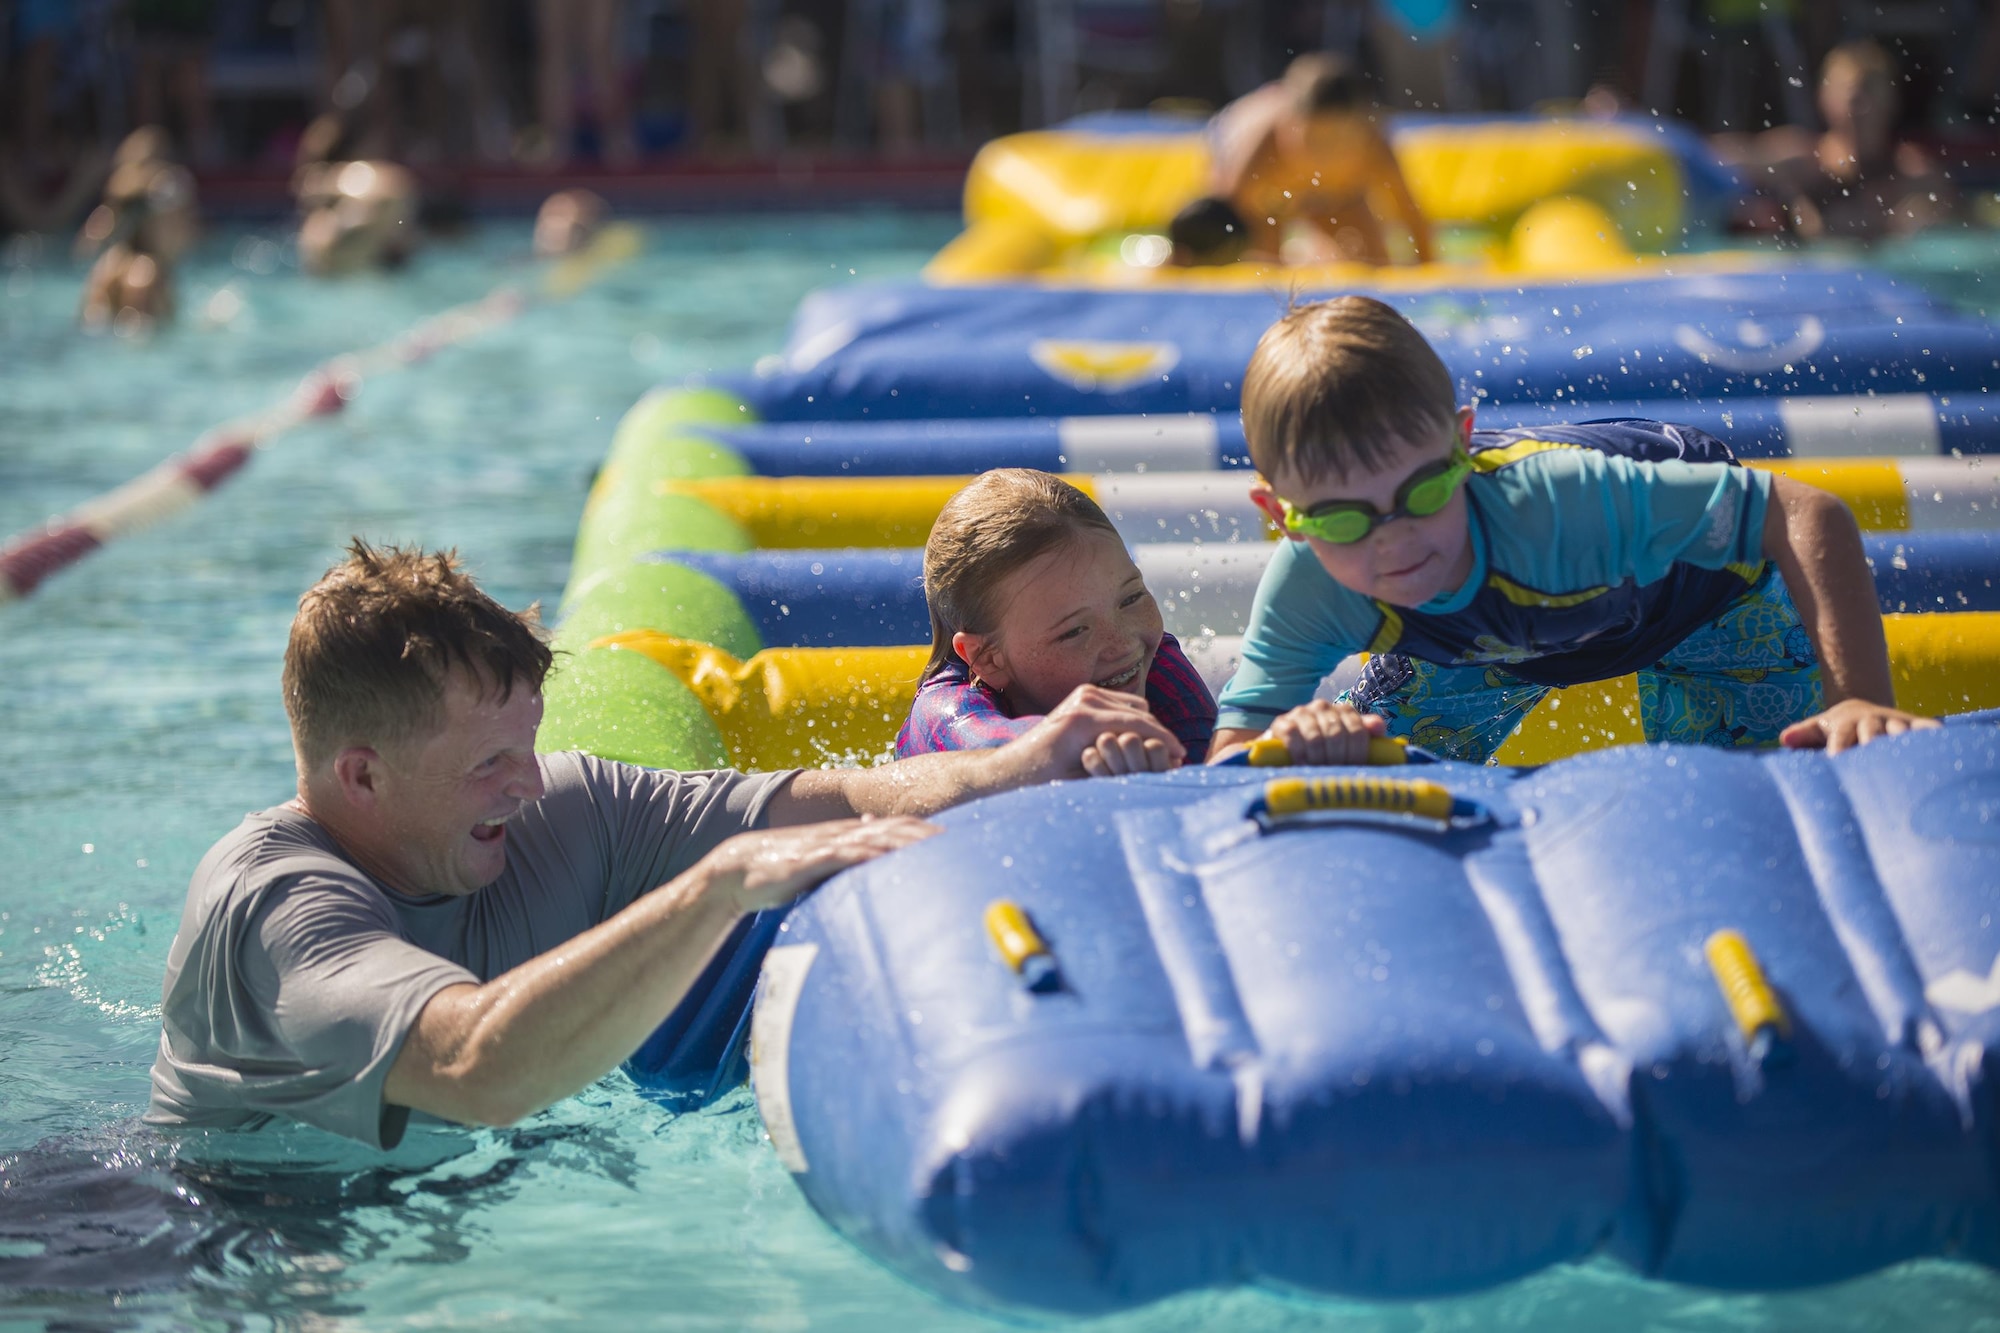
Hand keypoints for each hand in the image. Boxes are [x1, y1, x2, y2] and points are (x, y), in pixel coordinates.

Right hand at [702, 817, 938, 913]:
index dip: (923, 828)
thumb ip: (848, 864)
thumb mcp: (821, 865)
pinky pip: (840, 858)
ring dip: (902, 844)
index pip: (894, 825)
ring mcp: (824, 847)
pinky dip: (863, 857)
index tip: (953, 835)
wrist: (736, 869)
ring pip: (870, 840)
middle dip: (923, 833)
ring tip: (931, 847)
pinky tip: (882, 860)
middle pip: (890, 828)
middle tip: (956, 839)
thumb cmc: (783, 870)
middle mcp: (840, 835)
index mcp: (846, 835)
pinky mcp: (807, 863)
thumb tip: (876, 868)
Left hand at [1005, 684, 1183, 782]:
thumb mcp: (1084, 780)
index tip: (1181, 757)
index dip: (1164, 740)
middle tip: (1176, 757)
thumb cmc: (1045, 781)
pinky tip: (1139, 742)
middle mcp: (1085, 699)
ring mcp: (1083, 693)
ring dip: (1147, 726)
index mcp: (1084, 719)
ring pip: (1134, 705)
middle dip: (1160, 734)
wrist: (1014, 767)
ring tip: (1157, 752)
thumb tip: (1156, 769)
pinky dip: (1133, 719)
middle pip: (1140, 711)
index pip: (1138, 724)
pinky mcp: (1083, 695)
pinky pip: (1121, 704)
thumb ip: (1119, 769)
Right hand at [1267, 699, 1387, 764]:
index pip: (1357, 730)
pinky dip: (1299, 754)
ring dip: (1319, 759)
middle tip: (1334, 774)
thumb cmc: (1325, 753)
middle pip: (1337, 734)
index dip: (1357, 754)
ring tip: (1319, 772)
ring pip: (1316, 736)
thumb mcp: (1348, 746)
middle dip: (1337, 759)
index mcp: (1344, 711)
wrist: (1287, 754)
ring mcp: (1301, 712)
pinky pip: (1293, 736)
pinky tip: (1302, 766)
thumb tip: (1379, 727)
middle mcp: (1323, 707)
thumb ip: (1366, 735)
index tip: (1352, 770)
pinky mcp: (1282, 722)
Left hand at [1779, 699, 1939, 754]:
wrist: (1863, 709)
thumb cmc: (1837, 728)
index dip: (1839, 750)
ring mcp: (1895, 722)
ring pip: (1900, 731)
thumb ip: (1804, 734)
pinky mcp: (1916, 725)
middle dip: (1872, 746)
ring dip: (1903, 742)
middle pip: (1872, 733)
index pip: (1841, 738)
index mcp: (1846, 724)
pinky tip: (1940, 747)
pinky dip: (1934, 735)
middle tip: (1874, 763)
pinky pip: (1928, 728)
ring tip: (1907, 760)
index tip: (1837, 764)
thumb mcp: (1820, 728)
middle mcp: (1872, 721)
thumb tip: (1784, 739)